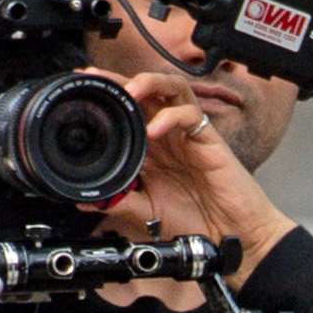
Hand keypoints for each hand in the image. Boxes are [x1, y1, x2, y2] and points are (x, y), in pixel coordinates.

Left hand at [80, 68, 295, 289]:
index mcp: (154, 147)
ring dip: (149, 83)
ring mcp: (189, 134)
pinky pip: (190, 115)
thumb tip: (88, 201)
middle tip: (98, 77)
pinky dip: (171, 117)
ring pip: (173, 88)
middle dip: (120, 79)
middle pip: (146, 91)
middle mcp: (170, 134)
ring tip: (130, 90)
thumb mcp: (148, 212)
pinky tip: (154, 130)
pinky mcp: (209, 139)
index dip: (108, 96)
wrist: (229, 235)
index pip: (129, 110)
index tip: (84, 89)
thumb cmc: (196, 220)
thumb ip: (121, 203)